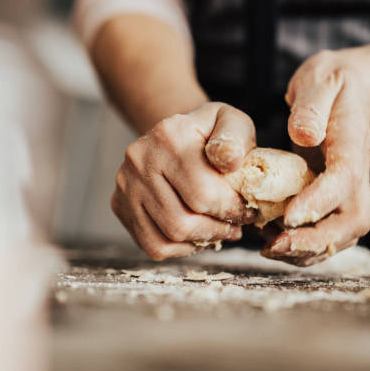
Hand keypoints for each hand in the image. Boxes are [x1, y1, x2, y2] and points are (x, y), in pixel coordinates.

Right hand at [111, 102, 255, 260]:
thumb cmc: (210, 134)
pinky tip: (198, 234)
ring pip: (168, 237)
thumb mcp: (231, 123)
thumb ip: (235, 139)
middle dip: (219, 229)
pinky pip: (153, 245)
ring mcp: (126, 184)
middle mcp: (140, 159)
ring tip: (220, 229)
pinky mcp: (120, 205)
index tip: (248, 211)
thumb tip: (231, 161)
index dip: (233, 210)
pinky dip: (181, 248)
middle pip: (183, 221)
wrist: (176, 135)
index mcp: (168, 136)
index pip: (203, 193)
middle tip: (236, 225)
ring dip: (202, 240)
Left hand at [262, 49, 369, 265]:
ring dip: (309, 250)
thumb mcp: (320, 79)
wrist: (351, 90)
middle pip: (352, 220)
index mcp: (353, 142)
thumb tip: (305, 135)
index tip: (288, 216)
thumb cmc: (331, 82)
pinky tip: (274, 241)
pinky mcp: (339, 199)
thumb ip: (312, 105)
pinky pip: (330, 232)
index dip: (319, 201)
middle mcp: (358, 173)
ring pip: (343, 234)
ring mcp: (351, 189)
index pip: (344, 178)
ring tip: (269, 248)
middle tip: (274, 246)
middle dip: (316, 240)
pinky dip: (305, 246)